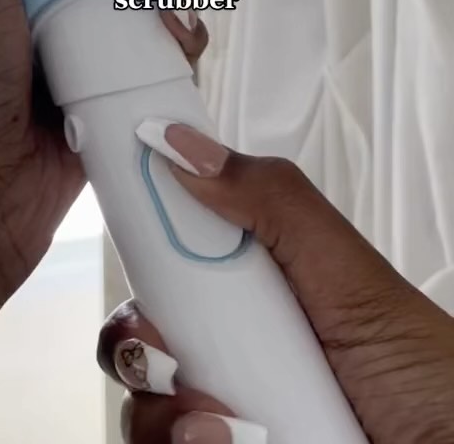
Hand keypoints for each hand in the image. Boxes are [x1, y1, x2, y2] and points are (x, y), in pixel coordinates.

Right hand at [97, 129, 453, 443]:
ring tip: (220, 421)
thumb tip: (183, 143)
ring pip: (143, 409)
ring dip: (161, 411)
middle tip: (168, 354)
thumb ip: (271, 199)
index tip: (133, 257)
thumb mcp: (347, 272)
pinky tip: (227, 442)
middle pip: (138, 343)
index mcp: (253, 295)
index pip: (166, 270)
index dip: (140, 265)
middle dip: (135, 343)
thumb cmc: (424, 372)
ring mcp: (225, 418)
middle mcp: (231, 357)